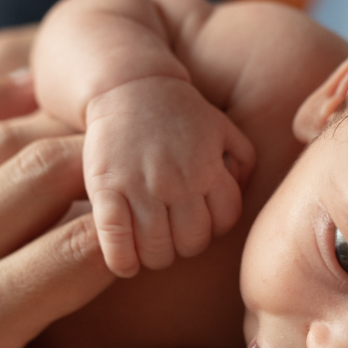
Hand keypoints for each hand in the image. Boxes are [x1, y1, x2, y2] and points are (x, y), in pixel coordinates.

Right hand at [83, 76, 254, 276]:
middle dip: (184, 246)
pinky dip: (121, 261)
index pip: (224, 222)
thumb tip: (241, 190)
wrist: (127, 85)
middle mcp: (179, 181)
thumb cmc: (177, 111)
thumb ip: (241, 159)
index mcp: (209, 169)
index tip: (197, 223)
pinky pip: (117, 241)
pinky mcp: (106, 189)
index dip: (212, 228)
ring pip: (157, 250)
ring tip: (148, 247)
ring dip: (154, 256)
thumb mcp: (221, 127)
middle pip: (192, 243)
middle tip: (171, 237)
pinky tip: (123, 263)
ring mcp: (141, 187)